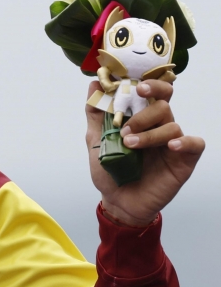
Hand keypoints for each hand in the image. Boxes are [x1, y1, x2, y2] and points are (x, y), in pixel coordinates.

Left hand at [85, 80, 204, 225]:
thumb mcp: (95, 140)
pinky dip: (184, 142)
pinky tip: (170, 147)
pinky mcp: (183, 161)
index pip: (153, 93)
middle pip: (163, 105)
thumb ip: (95, 114)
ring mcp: (172, 143)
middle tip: (126, 127)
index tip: (137, 87)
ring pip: (172, 124)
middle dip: (143, 113)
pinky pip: (194, 144)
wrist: (117, 201)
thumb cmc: (109, 170)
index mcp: (140, 118)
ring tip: (130, 145)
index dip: (149, 85)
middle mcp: (158, 127)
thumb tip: (93, 85)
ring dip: (149, 134)